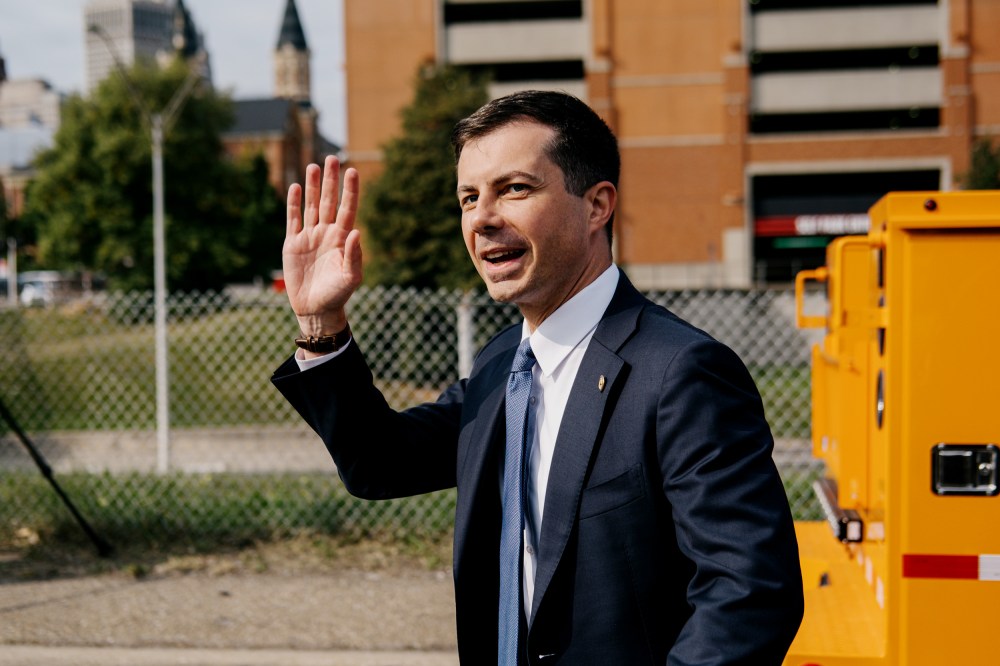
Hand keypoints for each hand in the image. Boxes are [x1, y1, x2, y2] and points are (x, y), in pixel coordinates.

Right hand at [283, 155, 361, 336]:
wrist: (316, 309)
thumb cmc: (338, 295)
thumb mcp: (351, 277)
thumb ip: (354, 255)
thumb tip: (356, 231)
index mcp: (342, 239)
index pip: (348, 208)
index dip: (350, 190)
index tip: (353, 170)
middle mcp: (327, 233)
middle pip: (330, 201)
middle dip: (331, 180)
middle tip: (333, 158)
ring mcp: (310, 237)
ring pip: (312, 206)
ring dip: (313, 186)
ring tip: (314, 165)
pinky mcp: (293, 244)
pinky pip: (293, 219)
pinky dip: (294, 204)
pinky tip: (295, 187)